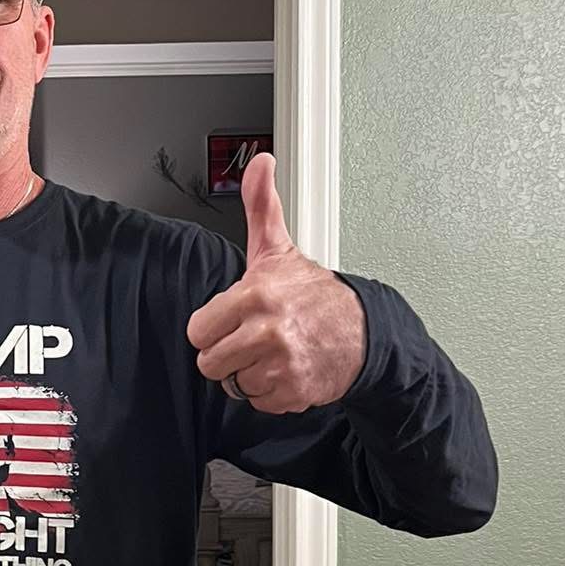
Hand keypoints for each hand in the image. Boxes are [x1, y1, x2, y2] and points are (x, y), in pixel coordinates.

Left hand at [186, 154, 365, 414]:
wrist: (366, 333)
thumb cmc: (315, 295)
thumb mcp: (278, 250)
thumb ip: (260, 207)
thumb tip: (259, 163)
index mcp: (255, 296)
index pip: (198, 331)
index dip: (213, 328)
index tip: (233, 320)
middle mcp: (267, 332)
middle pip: (210, 363)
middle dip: (228, 354)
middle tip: (252, 339)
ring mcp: (281, 365)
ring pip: (234, 384)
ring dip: (250, 373)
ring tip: (272, 353)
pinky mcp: (293, 392)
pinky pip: (259, 402)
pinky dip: (270, 392)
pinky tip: (286, 369)